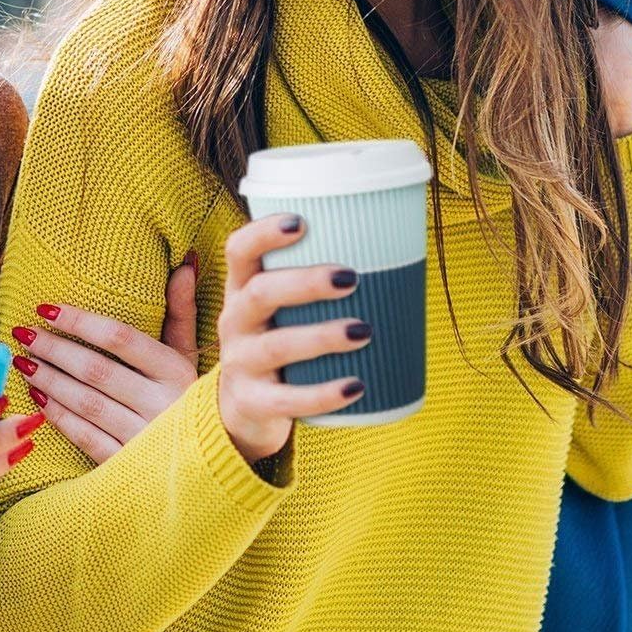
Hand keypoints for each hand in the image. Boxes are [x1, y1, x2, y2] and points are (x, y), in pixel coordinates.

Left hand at [9, 254, 199, 463]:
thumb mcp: (190, 355)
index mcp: (176, 372)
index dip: (80, 321)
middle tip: (23, 334)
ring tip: (23, 362)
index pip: (120, 339)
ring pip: (86, 404)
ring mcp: (144, 439)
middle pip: (96, 370)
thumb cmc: (192, 398)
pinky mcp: (129, 467)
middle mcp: (162, 405)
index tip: (46, 308)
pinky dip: (58, 417)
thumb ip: (182, 311)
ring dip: (49, 380)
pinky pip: (86, 438)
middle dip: (54, 349)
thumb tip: (185, 263)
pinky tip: (38, 398)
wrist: (211, 461)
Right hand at [218, 215, 367, 462]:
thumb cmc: (278, 341)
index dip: (263, 233)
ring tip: (364, 330)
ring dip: (321, 336)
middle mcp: (234, 321)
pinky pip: (286, 400)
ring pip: (276, 346)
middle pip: (259, 293)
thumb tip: (396, 253)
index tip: (301, 222)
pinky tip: (356, 386)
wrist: (244, 409)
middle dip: (305, 282)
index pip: (239, 250)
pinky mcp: (252, 402)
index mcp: (241, 289)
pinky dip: (322, 394)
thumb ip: (314, 286)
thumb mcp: (279, 310)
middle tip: (351, 278)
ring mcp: (240, 363)